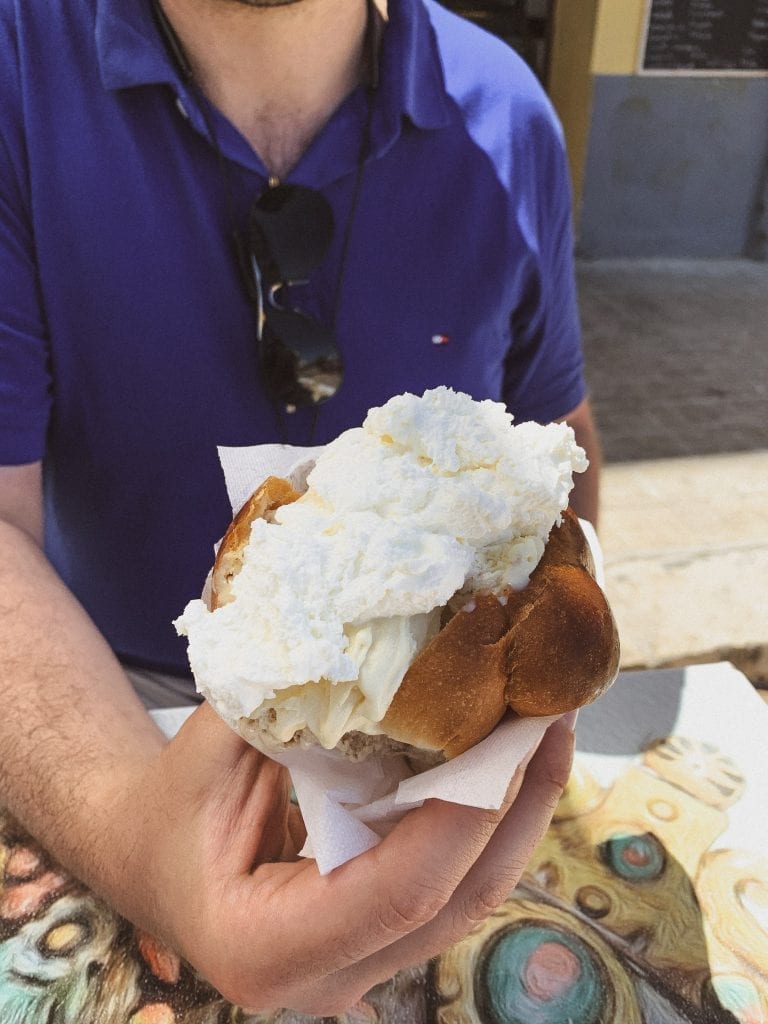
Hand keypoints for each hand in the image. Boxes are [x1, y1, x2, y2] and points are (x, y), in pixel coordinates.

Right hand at [112, 703, 572, 1015]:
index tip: (510, 731)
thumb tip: (389, 655)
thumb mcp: (217, 747)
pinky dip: (485, 822)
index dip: (464, 813)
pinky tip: (508, 762)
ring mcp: (358, 969)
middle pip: (454, 903)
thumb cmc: (170, 801)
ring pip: (468, 900)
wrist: (146, 851)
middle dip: (515, 806)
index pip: (399, 892)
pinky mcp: (379, 940)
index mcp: (266, 949)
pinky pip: (452, 885)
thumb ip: (295, 710)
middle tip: (552, 713)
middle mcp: (323, 981)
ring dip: (516, 812)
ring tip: (547, 727)